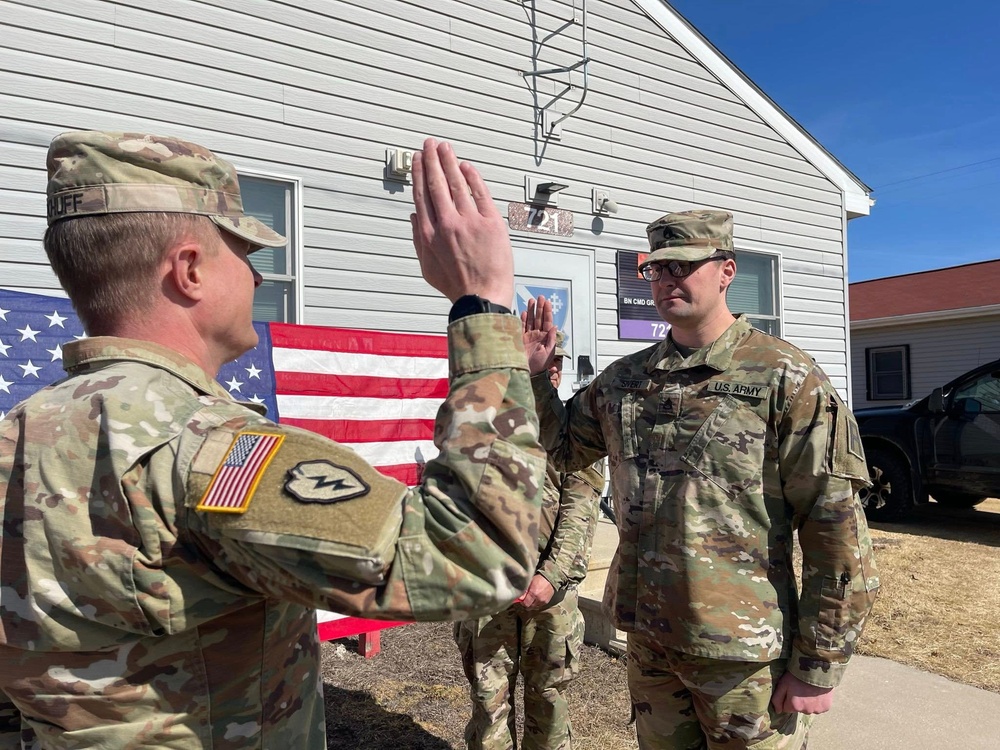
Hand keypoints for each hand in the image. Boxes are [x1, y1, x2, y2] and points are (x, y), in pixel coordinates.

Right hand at [409, 138, 512, 303]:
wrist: (483, 298)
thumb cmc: (457, 287)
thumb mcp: (427, 268)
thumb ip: (418, 240)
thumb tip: (413, 216)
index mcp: (430, 235)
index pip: (421, 196)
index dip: (418, 174)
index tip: (416, 160)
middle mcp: (447, 225)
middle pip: (436, 184)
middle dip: (431, 160)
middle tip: (429, 144)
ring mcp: (470, 222)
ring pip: (457, 184)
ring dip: (449, 162)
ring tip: (444, 147)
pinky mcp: (491, 223)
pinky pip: (480, 193)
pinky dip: (472, 177)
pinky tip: (466, 166)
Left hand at [519, 574, 555, 609]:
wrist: (550, 579)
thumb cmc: (539, 579)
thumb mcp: (530, 582)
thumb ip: (524, 591)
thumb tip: (519, 598)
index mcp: (533, 593)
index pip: (525, 604)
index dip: (522, 602)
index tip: (522, 599)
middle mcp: (538, 599)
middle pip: (529, 607)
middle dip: (526, 604)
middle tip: (525, 599)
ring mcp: (543, 601)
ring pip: (534, 607)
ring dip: (531, 604)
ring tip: (531, 598)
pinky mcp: (546, 602)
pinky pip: (539, 606)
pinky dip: (536, 604)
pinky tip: (536, 598)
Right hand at [521, 296, 556, 375]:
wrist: (527, 372)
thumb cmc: (539, 365)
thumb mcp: (549, 352)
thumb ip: (551, 339)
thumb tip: (554, 326)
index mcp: (545, 338)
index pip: (547, 322)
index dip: (547, 312)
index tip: (547, 302)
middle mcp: (537, 335)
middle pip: (539, 318)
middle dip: (540, 308)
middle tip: (540, 297)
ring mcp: (528, 336)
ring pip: (531, 320)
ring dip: (531, 311)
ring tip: (531, 301)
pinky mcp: (520, 339)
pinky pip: (522, 326)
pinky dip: (523, 319)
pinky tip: (525, 312)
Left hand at [771, 672, 834, 714]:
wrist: (817, 669)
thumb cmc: (797, 676)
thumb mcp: (783, 684)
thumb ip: (777, 699)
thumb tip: (778, 711)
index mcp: (794, 706)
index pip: (786, 708)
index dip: (788, 699)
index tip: (791, 690)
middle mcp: (806, 711)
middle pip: (799, 709)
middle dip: (798, 701)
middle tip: (801, 689)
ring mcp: (817, 710)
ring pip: (809, 708)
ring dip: (809, 702)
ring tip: (810, 690)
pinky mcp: (826, 707)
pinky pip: (820, 707)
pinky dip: (818, 702)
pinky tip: (818, 692)